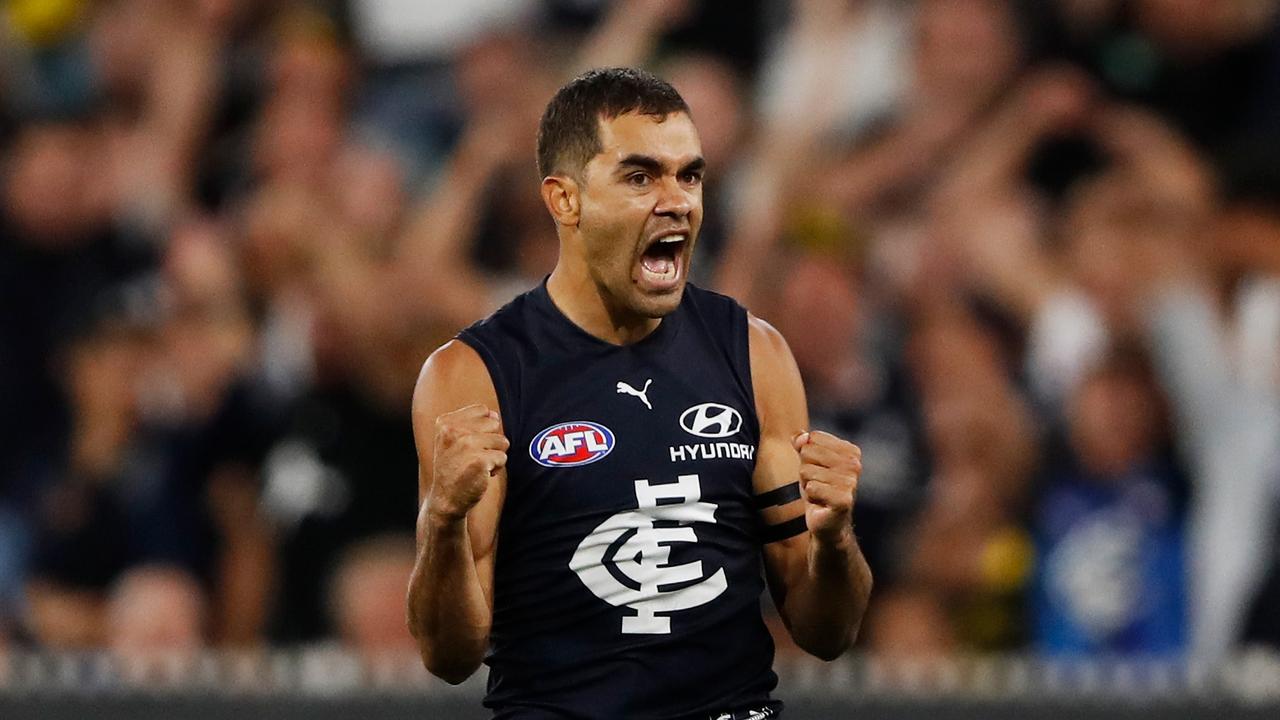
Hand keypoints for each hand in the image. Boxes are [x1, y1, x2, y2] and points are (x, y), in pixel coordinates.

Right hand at [429, 405, 508, 520]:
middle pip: (494, 424)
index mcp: (445, 422)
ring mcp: (467, 445)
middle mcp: (454, 431)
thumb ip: (471, 423)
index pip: (483, 411)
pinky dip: (496, 468)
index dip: (483, 428)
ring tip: (477, 466)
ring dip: (494, 456)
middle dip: (490, 442)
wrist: (446, 499)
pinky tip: (481, 475)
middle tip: (472, 457)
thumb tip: (495, 415)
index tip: (468, 444)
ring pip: (502, 441)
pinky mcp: (479, 460)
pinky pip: (503, 457)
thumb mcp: (452, 440)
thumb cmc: (453, 468)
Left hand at [794, 431, 860, 544]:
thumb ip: (802, 444)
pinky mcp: (843, 500)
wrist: (827, 521)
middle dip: (805, 470)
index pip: (813, 437)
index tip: (819, 470)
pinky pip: (811, 487)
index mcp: (850, 451)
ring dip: (807, 485)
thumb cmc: (819, 489)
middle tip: (818, 484)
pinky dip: (810, 497)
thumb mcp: (808, 462)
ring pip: (806, 470)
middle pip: (808, 452)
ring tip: (820, 494)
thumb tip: (801, 436)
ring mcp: (851, 482)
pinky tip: (821, 503)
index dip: (808, 455)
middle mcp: (854, 464)